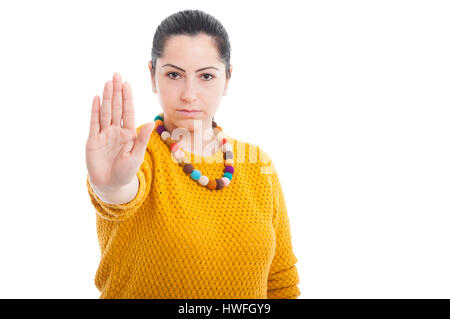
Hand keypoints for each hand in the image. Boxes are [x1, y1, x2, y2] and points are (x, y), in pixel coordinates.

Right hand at [86, 72, 154, 191]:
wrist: (111, 184)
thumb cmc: (126, 172)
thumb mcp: (136, 155)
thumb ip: (142, 138)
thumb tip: (151, 122)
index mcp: (129, 133)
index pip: (128, 111)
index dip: (127, 98)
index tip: (127, 84)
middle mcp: (116, 131)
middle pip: (116, 108)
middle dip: (116, 92)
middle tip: (116, 75)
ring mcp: (104, 134)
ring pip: (105, 112)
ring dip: (106, 97)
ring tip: (107, 82)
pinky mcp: (93, 140)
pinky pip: (94, 122)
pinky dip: (95, 110)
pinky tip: (96, 98)